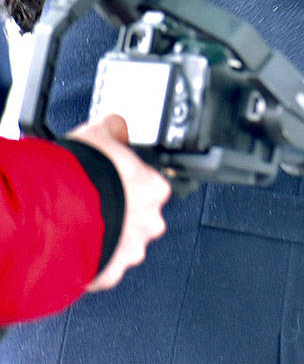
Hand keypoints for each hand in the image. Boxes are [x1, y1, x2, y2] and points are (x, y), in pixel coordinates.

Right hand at [68, 114, 171, 291]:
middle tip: (98, 205)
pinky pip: (104, 268)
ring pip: (125, 244)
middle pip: (142, 217)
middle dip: (122, 212)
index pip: (152, 186)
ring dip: (108, 236)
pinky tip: (77, 245)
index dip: (131, 184)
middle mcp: (150, 221)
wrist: (53, 211)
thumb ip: (114, 130)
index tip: (117, 184)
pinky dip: (92, 259)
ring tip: (83, 225)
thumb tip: (118, 126)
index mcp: (154, 189)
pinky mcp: (110, 273)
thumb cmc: (79, 176)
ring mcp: (130, 249)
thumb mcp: (97, 134)